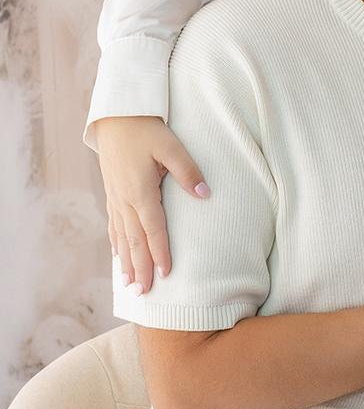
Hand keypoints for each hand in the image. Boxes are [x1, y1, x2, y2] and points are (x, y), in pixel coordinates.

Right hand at [93, 116, 208, 293]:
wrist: (115, 115)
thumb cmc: (146, 128)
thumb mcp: (171, 145)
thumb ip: (188, 171)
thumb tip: (206, 194)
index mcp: (140, 190)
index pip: (152, 229)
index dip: (159, 253)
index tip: (166, 274)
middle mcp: (124, 198)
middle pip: (134, 240)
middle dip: (140, 268)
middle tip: (143, 293)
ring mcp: (115, 197)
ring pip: (121, 236)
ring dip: (126, 261)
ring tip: (129, 284)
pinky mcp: (112, 193)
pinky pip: (113, 224)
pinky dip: (117, 242)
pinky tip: (118, 255)